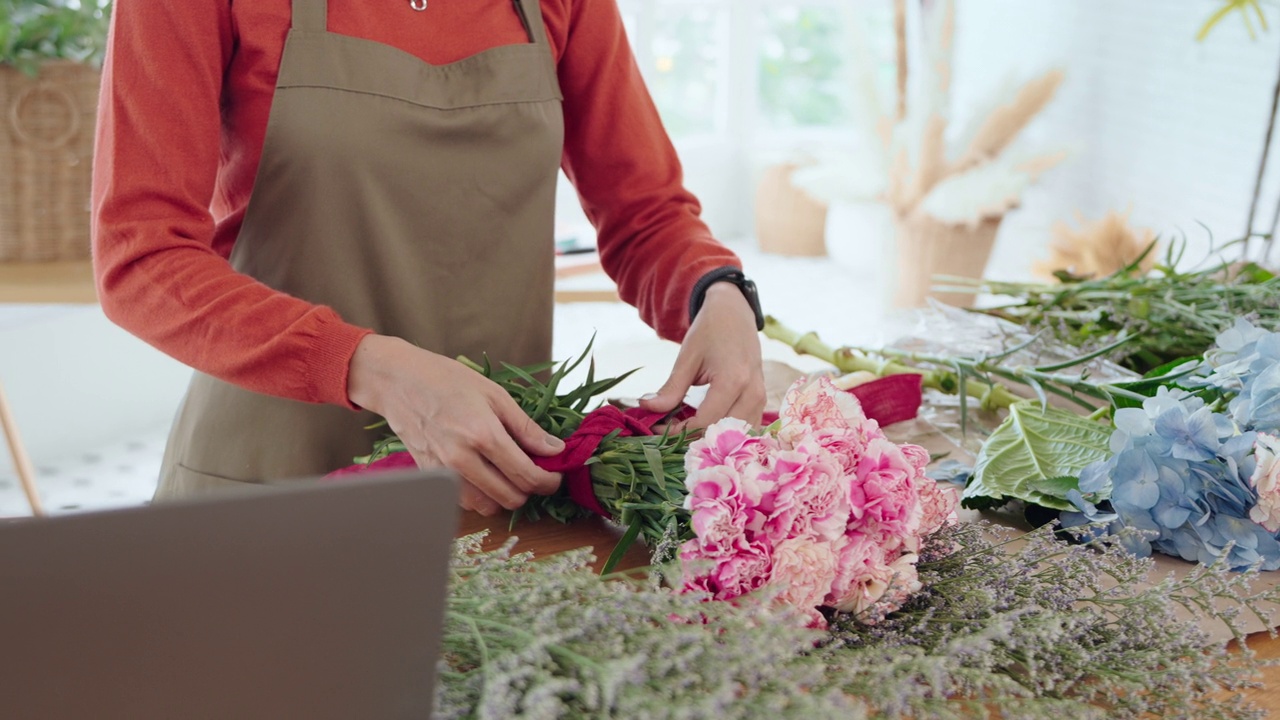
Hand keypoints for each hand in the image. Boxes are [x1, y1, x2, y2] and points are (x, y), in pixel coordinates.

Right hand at [347, 335, 563, 515]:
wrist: (399, 381)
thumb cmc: (447, 380)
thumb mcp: (495, 394)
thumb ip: (526, 427)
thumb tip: (555, 449)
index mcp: (483, 435)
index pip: (527, 476)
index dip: (548, 482)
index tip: (555, 476)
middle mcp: (462, 459)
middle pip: (510, 498)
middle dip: (529, 489)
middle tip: (533, 471)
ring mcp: (443, 471)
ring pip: (487, 507)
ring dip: (503, 496)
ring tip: (507, 473)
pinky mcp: (430, 477)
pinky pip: (464, 501)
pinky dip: (480, 495)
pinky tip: (483, 473)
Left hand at [640, 282, 764, 428]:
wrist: (734, 312)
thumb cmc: (710, 331)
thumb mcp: (687, 358)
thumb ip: (671, 389)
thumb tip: (647, 408)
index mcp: (733, 381)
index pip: (705, 422)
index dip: (679, 432)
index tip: (658, 429)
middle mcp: (752, 393)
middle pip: (722, 434)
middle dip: (694, 439)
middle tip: (668, 434)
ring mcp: (760, 398)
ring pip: (736, 436)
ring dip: (710, 438)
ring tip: (684, 431)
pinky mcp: (761, 401)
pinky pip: (745, 429)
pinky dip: (725, 434)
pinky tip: (704, 428)